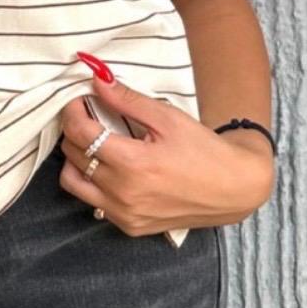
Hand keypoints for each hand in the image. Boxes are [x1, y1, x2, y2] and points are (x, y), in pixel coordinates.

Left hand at [59, 56, 274, 234]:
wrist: (233, 188)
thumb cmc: (204, 150)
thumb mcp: (167, 118)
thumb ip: (128, 100)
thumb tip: (97, 80)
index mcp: (132, 164)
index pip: (80, 134)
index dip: (72, 112)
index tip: (78, 100)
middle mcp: (123, 194)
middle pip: (73, 157)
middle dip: (74, 131)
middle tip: (88, 116)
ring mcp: (125, 215)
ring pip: (74, 184)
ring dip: (75, 160)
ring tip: (93, 143)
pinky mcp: (130, 227)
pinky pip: (94, 203)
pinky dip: (92, 183)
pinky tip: (110, 167)